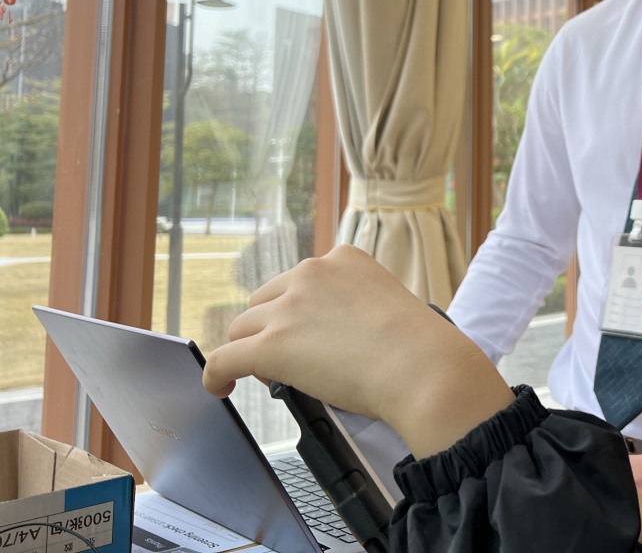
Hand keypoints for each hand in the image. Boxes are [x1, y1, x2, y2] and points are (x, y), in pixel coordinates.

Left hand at [202, 245, 513, 456]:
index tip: (303, 331)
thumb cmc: (417, 347)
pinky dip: (216, 375)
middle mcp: (310, 273)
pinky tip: (220, 388)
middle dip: (270, 328)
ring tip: (261, 375)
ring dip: (249, 351)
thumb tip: (327, 335)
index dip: (295, 310)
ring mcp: (288, 308)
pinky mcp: (271, 345)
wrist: (422, 368)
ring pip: (242, 329)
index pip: (299, 281)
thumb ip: (352, 304)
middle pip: (264, 302)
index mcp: (342, 258)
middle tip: (290, 358)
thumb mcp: (386, 302)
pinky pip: (223, 359)